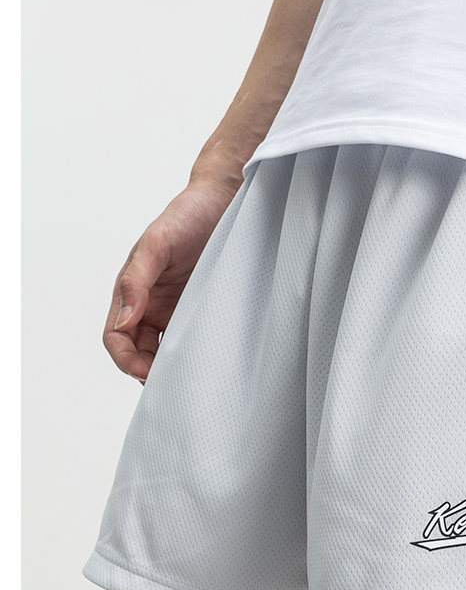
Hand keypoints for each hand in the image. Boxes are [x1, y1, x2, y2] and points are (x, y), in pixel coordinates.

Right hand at [103, 178, 237, 382]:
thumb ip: (136, 281)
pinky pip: (194, 341)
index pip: (117, 337)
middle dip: (148, 373)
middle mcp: (151, 305)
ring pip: (166, 352)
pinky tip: (207, 364)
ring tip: (190, 383)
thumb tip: (123, 321)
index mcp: (133, 291)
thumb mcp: (157, 243)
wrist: (225, 201)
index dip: (125, 359)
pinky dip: (195, 357)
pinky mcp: (203, 311)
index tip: (145, 374)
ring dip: (171, 370)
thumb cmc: (187, 215)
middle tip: (172, 388)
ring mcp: (178, 311)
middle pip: (139, 352)